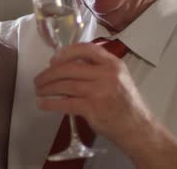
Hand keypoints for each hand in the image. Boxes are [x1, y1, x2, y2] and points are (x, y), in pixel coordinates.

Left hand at [35, 43, 176, 167]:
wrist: (137, 128)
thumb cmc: (125, 103)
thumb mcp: (118, 78)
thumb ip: (97, 70)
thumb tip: (66, 67)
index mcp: (113, 64)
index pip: (86, 49)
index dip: (66, 52)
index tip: (53, 59)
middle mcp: (107, 74)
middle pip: (70, 68)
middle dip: (50, 73)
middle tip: (39, 79)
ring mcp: (99, 91)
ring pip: (65, 85)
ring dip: (48, 87)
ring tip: (39, 90)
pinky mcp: (93, 109)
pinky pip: (66, 103)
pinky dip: (51, 103)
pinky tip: (43, 104)